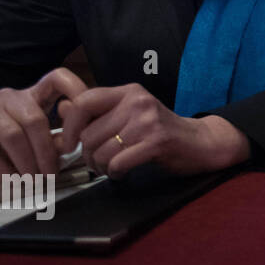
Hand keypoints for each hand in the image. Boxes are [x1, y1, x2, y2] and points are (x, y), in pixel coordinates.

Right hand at [0, 68, 88, 177]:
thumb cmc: (2, 151)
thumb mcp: (33, 145)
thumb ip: (54, 141)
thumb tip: (71, 143)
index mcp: (30, 97)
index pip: (57, 78)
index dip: (76, 89)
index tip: (85, 115)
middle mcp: (7, 98)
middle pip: (34, 118)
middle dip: (45, 151)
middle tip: (50, 175)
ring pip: (11, 134)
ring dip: (25, 162)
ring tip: (31, 181)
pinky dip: (1, 168)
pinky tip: (9, 181)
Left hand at [58, 83, 248, 179]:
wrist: (202, 142)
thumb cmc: (162, 131)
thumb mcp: (129, 114)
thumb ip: (97, 111)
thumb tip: (62, 106)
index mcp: (128, 92)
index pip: (83, 101)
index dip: (68, 126)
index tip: (68, 144)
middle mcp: (137, 101)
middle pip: (89, 134)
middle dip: (88, 155)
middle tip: (99, 162)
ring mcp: (148, 121)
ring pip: (100, 151)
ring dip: (101, 167)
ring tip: (112, 168)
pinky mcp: (156, 141)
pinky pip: (117, 163)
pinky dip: (115, 173)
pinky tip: (123, 173)